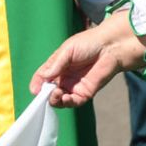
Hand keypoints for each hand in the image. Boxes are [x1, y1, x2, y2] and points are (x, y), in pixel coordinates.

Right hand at [30, 10, 145, 107]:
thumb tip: (43, 78)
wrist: (111, 47)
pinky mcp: (85, 93)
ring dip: (54, 100)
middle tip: (45, 93)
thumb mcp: (66, 51)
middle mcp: (64, 78)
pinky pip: (73, 102)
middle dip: (45, 95)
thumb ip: (54, 65)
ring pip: (59, 99)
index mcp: (57, 66)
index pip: (43, 78)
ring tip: (55, 94)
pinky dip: (66, 102)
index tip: (34, 90)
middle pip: (49, 91)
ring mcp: (74, 86)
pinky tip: (64, 98)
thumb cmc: (89, 43)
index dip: (37, 85)